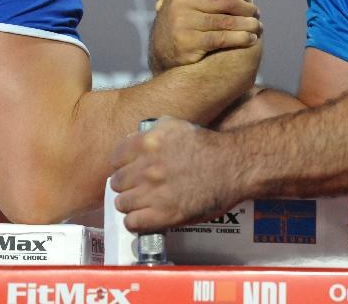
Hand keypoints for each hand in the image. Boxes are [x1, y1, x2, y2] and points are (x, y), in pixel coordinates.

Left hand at [110, 117, 238, 231]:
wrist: (232, 166)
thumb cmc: (207, 146)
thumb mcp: (176, 125)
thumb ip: (151, 132)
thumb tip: (133, 140)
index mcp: (146, 144)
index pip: (115, 159)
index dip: (122, 165)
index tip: (128, 170)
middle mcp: (146, 168)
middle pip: (116, 183)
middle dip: (126, 185)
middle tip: (137, 187)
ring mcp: (154, 193)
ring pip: (122, 204)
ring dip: (131, 204)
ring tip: (142, 203)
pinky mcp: (164, 215)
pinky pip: (132, 223)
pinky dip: (136, 222)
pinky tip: (145, 217)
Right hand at [149, 0, 261, 73]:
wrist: (165, 48)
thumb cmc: (188, 17)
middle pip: (226, 0)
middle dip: (246, 7)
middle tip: (256, 13)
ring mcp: (182, 20)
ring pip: (226, 21)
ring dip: (248, 24)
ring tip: (257, 27)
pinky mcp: (188, 40)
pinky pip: (222, 38)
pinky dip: (241, 38)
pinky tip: (250, 39)